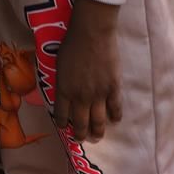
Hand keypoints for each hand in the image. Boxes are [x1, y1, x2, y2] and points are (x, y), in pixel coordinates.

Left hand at [52, 0, 121, 142]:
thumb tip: (62, 88)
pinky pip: (115, 108)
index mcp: (64, 90)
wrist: (91, 33)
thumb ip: (61, 79)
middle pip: (80, 123)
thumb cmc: (71, 43)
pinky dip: (115, 116)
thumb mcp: (58, 63)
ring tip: (97, 136)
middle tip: (82, 139)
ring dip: (97, 131)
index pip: (61, 114)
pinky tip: (114, 120)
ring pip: (98, 121)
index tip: (65, 127)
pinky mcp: (113, 88)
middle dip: (80, 135)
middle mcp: (80, 97)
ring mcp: (98, 94)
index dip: (62, 124)